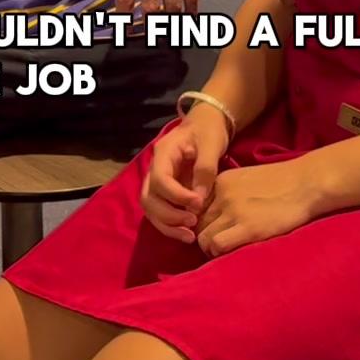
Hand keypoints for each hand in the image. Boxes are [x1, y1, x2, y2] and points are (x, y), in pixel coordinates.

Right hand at [140, 104, 229, 240]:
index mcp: (163, 153)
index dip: (176, 195)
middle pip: (149, 198)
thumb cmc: (208, 130)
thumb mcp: (211, 144)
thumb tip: (199, 200)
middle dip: (169, 215)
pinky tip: (188, 234)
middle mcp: (155, 168)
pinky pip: (160, 212)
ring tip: (190, 236)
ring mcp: (158, 181)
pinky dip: (170, 225)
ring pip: (150, 208)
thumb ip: (205, 169)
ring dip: (167, 225)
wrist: (207, 123)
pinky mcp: (165, 192)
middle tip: (193, 222)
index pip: (159, 179)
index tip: (198, 203)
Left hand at [195, 158, 321, 257]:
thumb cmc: (281, 183)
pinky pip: (218, 245)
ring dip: (210, 249)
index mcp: (221, 182)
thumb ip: (228, 193)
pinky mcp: (249, 228)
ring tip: (225, 253)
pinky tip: (231, 254)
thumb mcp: (246, 179)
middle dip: (203, 237)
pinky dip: (220, 253)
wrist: (306, 183)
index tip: (212, 231)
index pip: (195, 207)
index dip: (201, 222)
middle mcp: (222, 195)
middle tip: (217, 246)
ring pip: (203, 237)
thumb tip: (215, 215)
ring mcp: (234, 211)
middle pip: (196, 223)